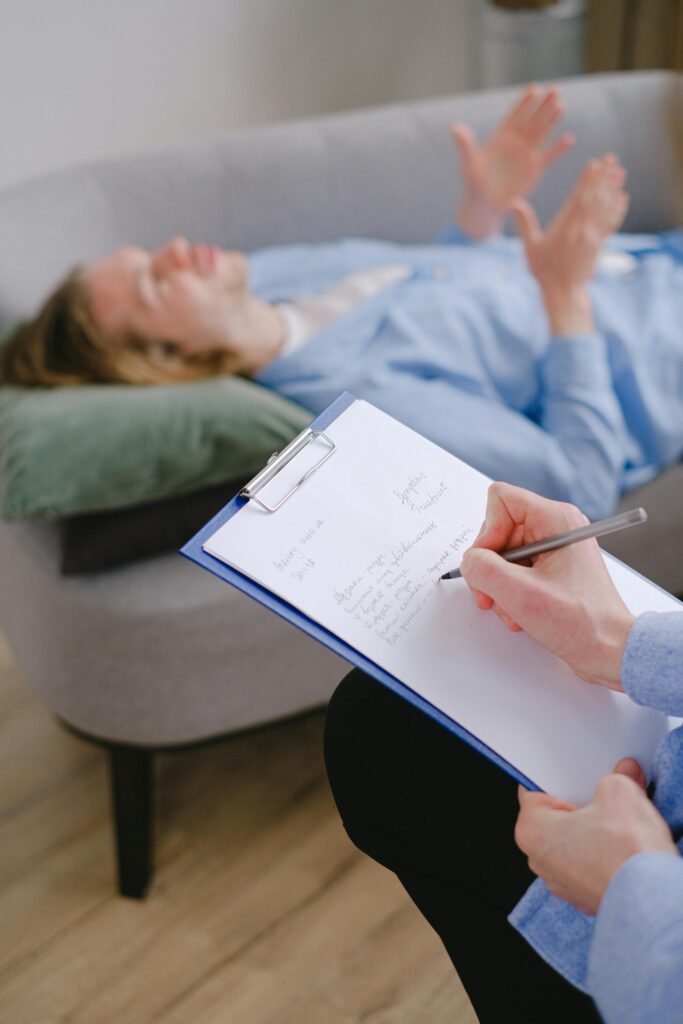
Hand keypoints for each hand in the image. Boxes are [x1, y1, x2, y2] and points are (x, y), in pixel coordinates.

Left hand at [452, 84, 573, 239]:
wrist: (485, 205)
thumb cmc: (473, 184)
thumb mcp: (468, 163)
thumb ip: (465, 145)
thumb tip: (454, 127)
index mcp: (501, 137)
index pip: (514, 115)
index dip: (524, 102)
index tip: (534, 88)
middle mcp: (516, 141)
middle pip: (532, 119)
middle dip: (543, 104)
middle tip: (555, 88)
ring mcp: (527, 154)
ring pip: (542, 132)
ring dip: (552, 119)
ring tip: (562, 105)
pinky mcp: (535, 169)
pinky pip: (549, 155)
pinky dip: (559, 148)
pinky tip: (569, 138)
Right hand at [459, 482, 635, 688]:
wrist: (609, 650)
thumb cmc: (581, 622)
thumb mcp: (521, 595)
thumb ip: (483, 570)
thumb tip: (469, 562)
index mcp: (556, 519)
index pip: (500, 500)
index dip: (487, 532)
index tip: (492, 564)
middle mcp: (555, 528)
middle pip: (497, 530)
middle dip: (490, 567)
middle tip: (493, 595)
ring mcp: (552, 549)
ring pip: (501, 555)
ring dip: (498, 586)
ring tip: (512, 610)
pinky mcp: (549, 569)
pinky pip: (512, 571)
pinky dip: (508, 593)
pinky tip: (519, 613)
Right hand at [513, 154, 628, 333]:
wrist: (564, 292)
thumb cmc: (544, 271)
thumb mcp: (530, 248)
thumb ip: (525, 223)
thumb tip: (514, 202)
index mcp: (566, 226)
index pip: (580, 197)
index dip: (588, 179)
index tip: (595, 163)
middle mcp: (583, 229)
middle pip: (596, 198)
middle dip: (604, 177)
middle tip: (613, 159)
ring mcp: (593, 236)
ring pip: (606, 207)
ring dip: (613, 188)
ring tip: (620, 172)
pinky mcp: (599, 244)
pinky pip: (611, 223)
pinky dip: (617, 209)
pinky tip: (623, 198)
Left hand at [515, 758, 677, 914]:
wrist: (651, 899)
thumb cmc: (625, 853)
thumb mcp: (619, 792)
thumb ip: (616, 777)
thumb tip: (623, 774)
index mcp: (532, 829)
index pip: (535, 790)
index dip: (559, 778)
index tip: (574, 774)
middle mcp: (540, 859)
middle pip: (554, 818)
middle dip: (579, 805)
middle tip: (603, 797)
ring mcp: (562, 882)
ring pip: (572, 843)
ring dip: (593, 833)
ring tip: (617, 825)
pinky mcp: (584, 896)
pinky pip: (588, 866)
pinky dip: (602, 857)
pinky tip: (621, 849)